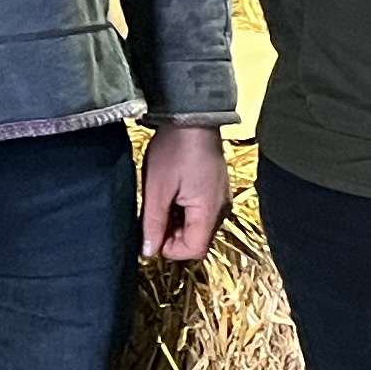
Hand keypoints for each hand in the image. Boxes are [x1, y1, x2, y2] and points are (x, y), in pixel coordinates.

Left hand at [141, 123, 231, 262]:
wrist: (192, 117)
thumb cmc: (175, 149)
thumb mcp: (157, 189)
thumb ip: (153, 223)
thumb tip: (149, 252)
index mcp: (208, 210)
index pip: (194, 250)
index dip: (170, 249)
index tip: (152, 232)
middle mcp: (221, 208)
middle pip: (197, 239)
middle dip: (172, 234)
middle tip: (153, 213)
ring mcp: (221, 197)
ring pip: (197, 225)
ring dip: (177, 221)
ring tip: (162, 199)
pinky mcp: (217, 188)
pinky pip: (201, 211)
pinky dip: (184, 209)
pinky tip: (172, 192)